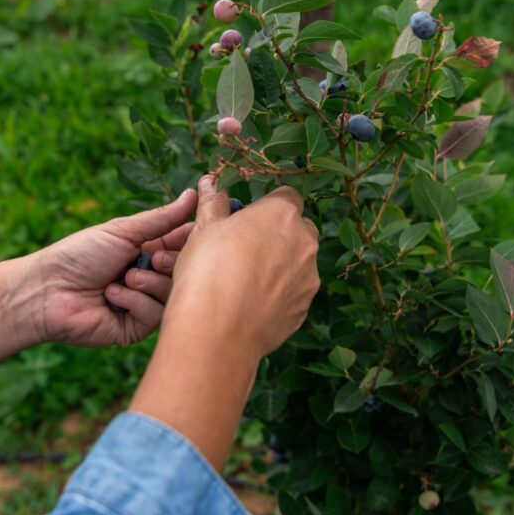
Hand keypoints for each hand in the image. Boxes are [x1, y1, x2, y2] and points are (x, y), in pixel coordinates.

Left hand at [28, 189, 197, 346]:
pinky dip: (135, 302)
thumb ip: (162, 218)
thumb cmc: (80, 255)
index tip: (199, 232)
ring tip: (124, 278)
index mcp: (148, 251)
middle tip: (150, 258)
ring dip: (148, 283)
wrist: (48, 289)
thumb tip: (193, 194)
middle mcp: (150, 278)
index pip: (185, 245)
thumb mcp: (123, 231)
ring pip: (173, 295)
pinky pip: (154, 316)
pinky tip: (112, 297)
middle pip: (186, 272)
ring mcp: (143, 304)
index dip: (194, 240)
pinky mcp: (135, 329)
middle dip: (169, 263)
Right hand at [165, 175, 320, 359]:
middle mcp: (305, 243)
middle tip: (245, 248)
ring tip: (244, 281)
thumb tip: (211, 182)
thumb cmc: (207, 270)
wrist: (216, 332)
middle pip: (299, 229)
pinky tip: (250, 304)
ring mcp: (309, 279)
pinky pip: (294, 293)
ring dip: (280, 266)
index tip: (247, 218)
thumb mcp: (204, 229)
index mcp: (282, 214)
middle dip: (278, 234)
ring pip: (299, 263)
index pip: (287, 195)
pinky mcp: (304, 309)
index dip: (267, 205)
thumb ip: (213, 204)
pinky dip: (278, 294)